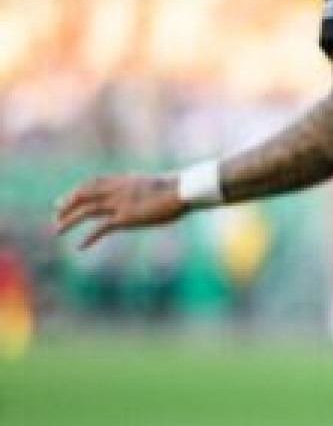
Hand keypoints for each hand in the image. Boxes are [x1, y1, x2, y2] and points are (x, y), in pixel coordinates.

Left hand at [55, 174, 186, 248]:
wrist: (183, 190)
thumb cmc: (178, 187)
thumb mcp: (156, 184)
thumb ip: (145, 188)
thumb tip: (148, 192)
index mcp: (123, 180)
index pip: (91, 183)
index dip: (76, 191)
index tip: (66, 198)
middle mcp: (116, 189)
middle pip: (83, 195)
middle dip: (67, 205)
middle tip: (57, 214)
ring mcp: (119, 203)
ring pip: (86, 210)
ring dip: (69, 220)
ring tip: (57, 231)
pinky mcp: (125, 217)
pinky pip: (101, 228)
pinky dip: (88, 237)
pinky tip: (80, 246)